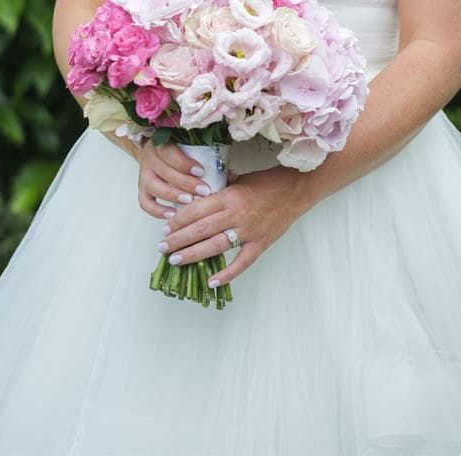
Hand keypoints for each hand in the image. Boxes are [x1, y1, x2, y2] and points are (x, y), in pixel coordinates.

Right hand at [137, 141, 209, 219]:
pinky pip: (145, 202)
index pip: (169, 152)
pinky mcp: (141, 190)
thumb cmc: (178, 152)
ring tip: (189, 202)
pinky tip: (173, 214)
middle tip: (203, 191)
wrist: (156, 154)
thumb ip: (208, 160)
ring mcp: (143, 175)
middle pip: (164, 171)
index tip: (201, 171)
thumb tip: (232, 176)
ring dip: (172, 195)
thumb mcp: (190, 149)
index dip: (184, 163)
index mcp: (161, 144)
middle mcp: (150, 159)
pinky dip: (157, 210)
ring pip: (153, 186)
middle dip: (185, 183)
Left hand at [159, 165, 311, 288]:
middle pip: (201, 229)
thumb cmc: (268, 182)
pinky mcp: (261, 244)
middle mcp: (237, 214)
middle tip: (163, 247)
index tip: (165, 227)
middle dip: (178, 239)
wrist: (298, 189)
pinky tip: (211, 282)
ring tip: (176, 260)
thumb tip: (197, 193)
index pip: (197, 210)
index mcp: (230, 196)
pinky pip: (241, 263)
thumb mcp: (240, 178)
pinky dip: (226, 274)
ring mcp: (249, 231)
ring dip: (193, 254)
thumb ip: (219, 187)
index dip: (178, 220)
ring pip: (216, 246)